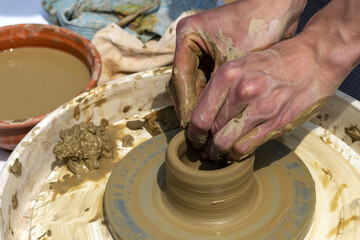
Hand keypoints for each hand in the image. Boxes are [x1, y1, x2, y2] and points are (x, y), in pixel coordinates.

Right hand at [169, 0, 306, 126]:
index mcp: (188, 36)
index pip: (180, 77)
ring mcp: (203, 49)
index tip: (190, 126)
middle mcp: (191, 43)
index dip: (185, 104)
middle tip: (197, 132)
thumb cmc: (257, 26)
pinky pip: (208, 81)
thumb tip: (203, 121)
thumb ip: (216, 89)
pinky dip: (213, 97)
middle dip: (192, 107)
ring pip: (196, 84)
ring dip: (201, 104)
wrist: (281, 7)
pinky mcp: (215, 55)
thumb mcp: (233, 61)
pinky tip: (217, 115)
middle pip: (185, 82)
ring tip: (206, 128)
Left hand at [188, 37, 338, 161]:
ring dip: (218, 153)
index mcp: (228, 75)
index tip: (193, 138)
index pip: (200, 115)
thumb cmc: (274, 61)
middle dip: (205, 144)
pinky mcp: (276, 123)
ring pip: (226, 143)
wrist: (314, 59)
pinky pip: (246, 147)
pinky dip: (236, 154)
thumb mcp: (241, 63)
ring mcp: (261, 109)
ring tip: (217, 154)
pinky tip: (234, 153)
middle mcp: (242, 92)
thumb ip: (221, 87)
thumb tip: (203, 114)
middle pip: (211, 131)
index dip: (193, 132)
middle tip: (204, 149)